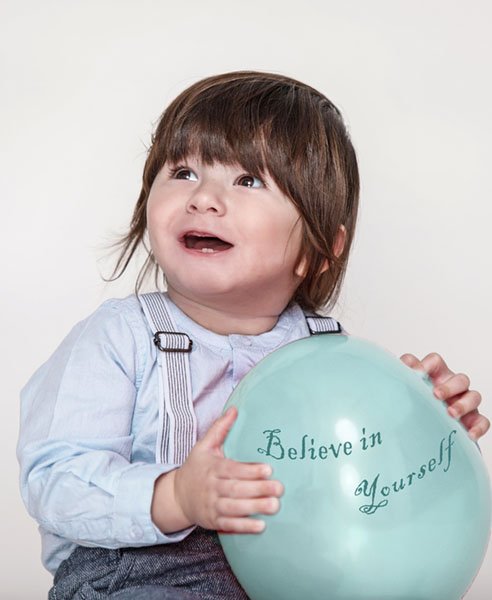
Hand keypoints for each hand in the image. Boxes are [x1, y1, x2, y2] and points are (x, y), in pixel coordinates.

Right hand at [174, 406, 283, 532]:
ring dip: (255, 508)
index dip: (250, 470)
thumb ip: (220, 428)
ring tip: (275, 506)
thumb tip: (234, 409)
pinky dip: (244, 527)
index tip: (269, 469)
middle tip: (280, 488)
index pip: (233, 469)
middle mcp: (212, 487)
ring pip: (234, 508)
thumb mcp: (203, 446)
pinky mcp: (213, 521)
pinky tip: (261, 526)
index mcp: (212, 468)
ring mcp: (212, 506)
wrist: (177, 496)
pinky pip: (229, 525)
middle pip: (236, 489)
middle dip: (258, 489)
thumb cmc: (196, 468)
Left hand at [400, 352, 489, 440]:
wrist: (420, 433)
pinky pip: (482, 421)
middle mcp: (452, 386)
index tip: (418, 373)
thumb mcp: (403, 392)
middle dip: (449, 386)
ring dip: (464, 404)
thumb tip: (390, 371)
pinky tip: (468, 434)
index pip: (435, 362)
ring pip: (474, 396)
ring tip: (451, 413)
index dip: (428, 364)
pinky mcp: (472, 420)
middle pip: (460, 378)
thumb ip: (400, 381)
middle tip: (436, 395)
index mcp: (434, 376)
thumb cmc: (412, 407)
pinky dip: (477, 427)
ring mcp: (464, 403)